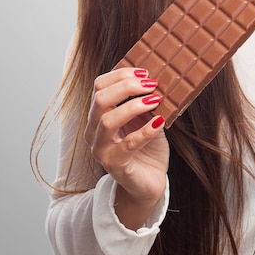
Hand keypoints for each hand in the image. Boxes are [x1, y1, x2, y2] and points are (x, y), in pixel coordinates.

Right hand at [84, 67, 169, 228]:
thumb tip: (156, 77)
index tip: (145, 72)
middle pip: (100, 98)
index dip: (121, 74)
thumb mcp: (145, 117)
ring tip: (156, 100)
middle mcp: (94, 131)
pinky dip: (145, 130)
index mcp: (98, 115)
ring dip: (134, 106)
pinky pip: (127, 144)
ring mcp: (101, 149)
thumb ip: (144, 100)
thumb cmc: (147, 147)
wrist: (149, 182)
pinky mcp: (116, 165)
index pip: (99, 86)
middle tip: (152, 84)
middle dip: (127, 86)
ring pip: (108, 120)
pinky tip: (160, 122)